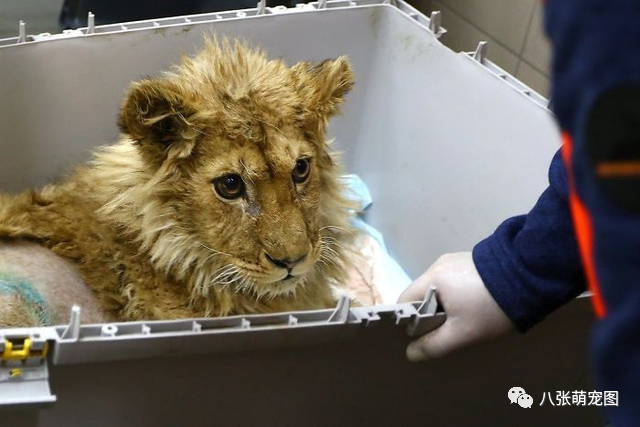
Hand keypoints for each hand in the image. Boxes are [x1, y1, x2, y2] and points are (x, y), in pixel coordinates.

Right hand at [398, 252, 514, 361]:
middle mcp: (439, 264)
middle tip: (442, 333)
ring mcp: (455, 260)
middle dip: (427, 314)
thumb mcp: (462, 332)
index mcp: (432, 277)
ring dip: (443, 305)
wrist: (531, 277)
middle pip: (422, 294)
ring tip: (460, 321)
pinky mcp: (471, 260)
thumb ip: (434, 345)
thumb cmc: (490, 307)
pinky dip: (456, 295)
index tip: (419, 336)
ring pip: (438, 289)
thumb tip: (410, 353)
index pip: (405, 299)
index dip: (407, 320)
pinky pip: (453, 281)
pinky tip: (472, 306)